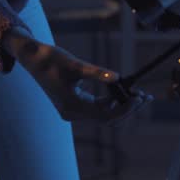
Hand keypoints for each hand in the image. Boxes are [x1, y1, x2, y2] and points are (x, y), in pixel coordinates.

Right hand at [3, 28, 151, 123]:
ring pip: (104, 115)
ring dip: (122, 106)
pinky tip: (124, 92)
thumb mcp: (75, 64)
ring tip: (140, 95)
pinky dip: (111, 101)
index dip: (125, 109)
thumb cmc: (51, 60)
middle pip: (107, 119)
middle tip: (146, 97)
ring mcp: (73, 111)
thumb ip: (97, 73)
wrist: (33, 60)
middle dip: (128, 109)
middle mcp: (72, 113)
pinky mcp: (75, 105)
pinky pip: (97, 108)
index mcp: (72, 107)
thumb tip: (117, 78)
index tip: (139, 98)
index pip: (105, 116)